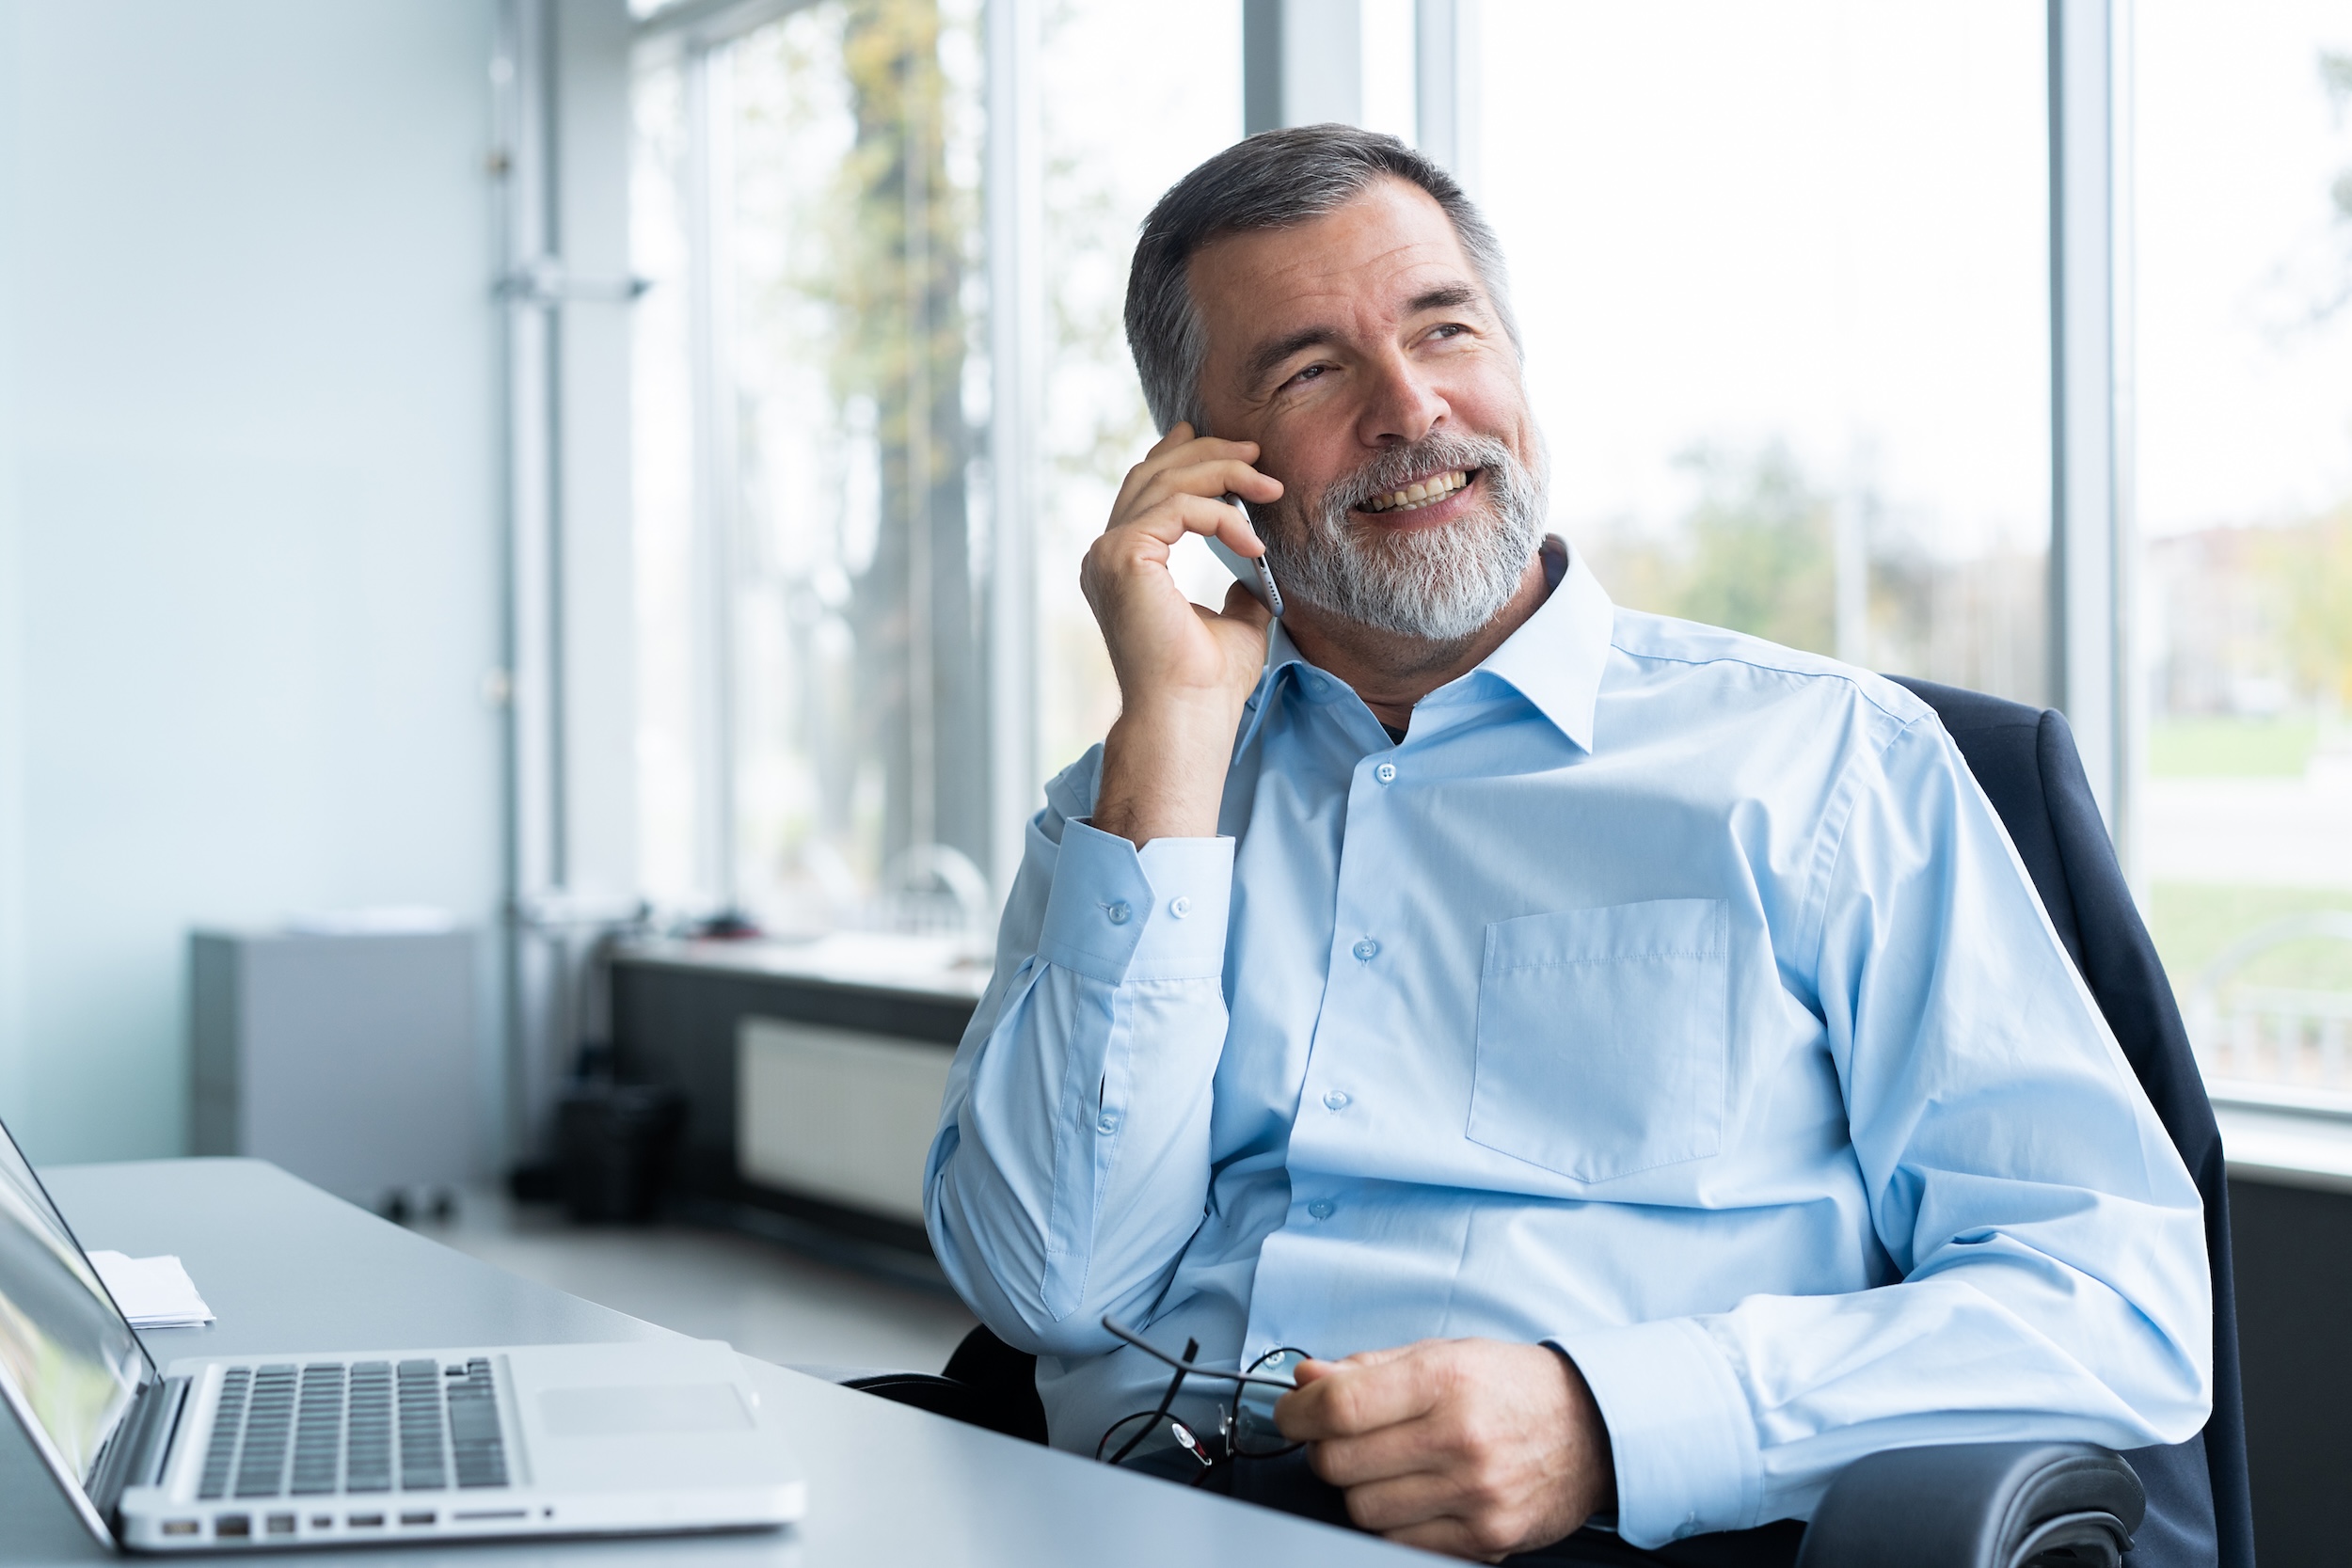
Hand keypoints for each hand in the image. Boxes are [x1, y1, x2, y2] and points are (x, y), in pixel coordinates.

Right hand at [1082, 423, 1284, 845]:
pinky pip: (1179, 508)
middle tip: (1258, 453)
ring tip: (1270, 486)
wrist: (1188, 716)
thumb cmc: (1208, 683)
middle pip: (1153, 476)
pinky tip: (1254, 541)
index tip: (1229, 445)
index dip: (1181, 457)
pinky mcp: (1124, 557)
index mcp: (1123, 567)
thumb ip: (1238, 587)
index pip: (1145, 492)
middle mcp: (1106, 556)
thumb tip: (1256, 571)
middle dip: (1209, 455)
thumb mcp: (1235, 621)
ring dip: (1224, 474)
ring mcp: (1108, 554)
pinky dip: (1223, 516)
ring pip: (1166, 483)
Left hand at [1274, 1338, 1615, 1561]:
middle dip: (1325, 1451)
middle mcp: (1460, 1439)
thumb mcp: (1444, 1354)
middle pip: (1340, 1464)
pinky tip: (1417, 1495)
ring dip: (1360, 1490)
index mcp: (1445, 1381)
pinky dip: (1395, 1523)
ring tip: (1389, 1467)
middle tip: (1341, 1439)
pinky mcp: (1486, 1538)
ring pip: (1363, 1510)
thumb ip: (1369, 1367)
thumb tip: (1307, 1380)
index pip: (1340, 1406)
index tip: (1292, 1413)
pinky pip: (1401, 1543)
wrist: (1594, 1429)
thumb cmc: (1513, 1387)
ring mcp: (1474, 1495)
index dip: (1298, 1413)